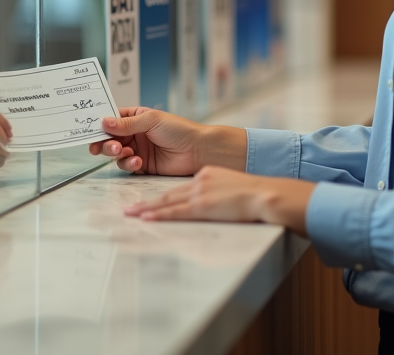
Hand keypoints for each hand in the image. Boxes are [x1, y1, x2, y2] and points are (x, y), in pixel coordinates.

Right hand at [88, 107, 245, 174]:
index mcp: (135, 118)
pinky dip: (128, 164)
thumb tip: (104, 122)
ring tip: (127, 153)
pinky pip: (127, 166)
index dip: (101, 125)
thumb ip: (126, 123)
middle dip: (106, 143)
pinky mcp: (143, 165)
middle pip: (109, 138)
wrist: (197, 151)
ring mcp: (138, 150)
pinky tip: (138, 162)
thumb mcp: (151, 121)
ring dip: (117, 154)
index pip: (112, 120)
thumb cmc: (179, 130)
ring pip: (116, 154)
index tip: (92, 131)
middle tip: (110, 146)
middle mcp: (134, 133)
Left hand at [124, 166, 314, 233]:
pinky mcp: (202, 206)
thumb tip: (209, 200)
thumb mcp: (231, 185)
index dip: (162, 196)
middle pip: (166, 194)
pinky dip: (159, 215)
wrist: (264, 194)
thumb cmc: (254, 193)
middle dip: (146, 202)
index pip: (178, 187)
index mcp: (205, 175)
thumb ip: (216, 190)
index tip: (148, 202)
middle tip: (128, 208)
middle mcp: (198, 182)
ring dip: (146, 208)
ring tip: (130, 213)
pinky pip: (175, 212)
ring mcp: (199, 193)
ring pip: (166, 202)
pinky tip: (146, 218)